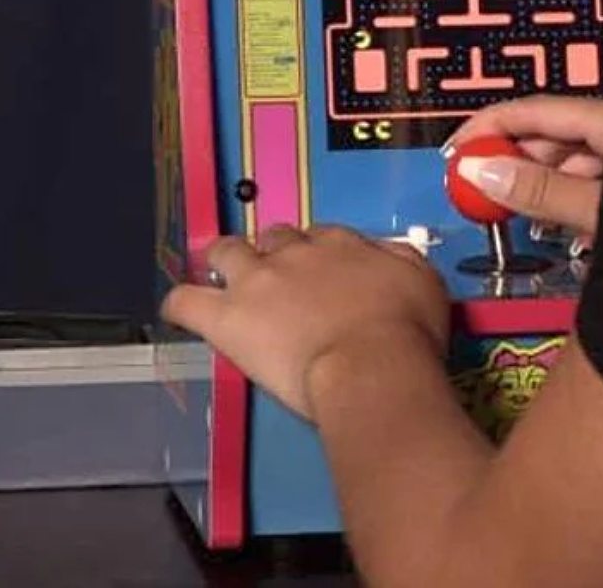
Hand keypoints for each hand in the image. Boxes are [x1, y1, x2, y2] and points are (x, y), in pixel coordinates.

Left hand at [161, 226, 449, 419]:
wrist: (371, 365)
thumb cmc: (405, 332)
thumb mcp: (424, 282)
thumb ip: (402, 261)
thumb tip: (390, 254)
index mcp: (343, 246)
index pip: (324, 236)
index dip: (319, 253)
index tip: (324, 273)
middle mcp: (297, 254)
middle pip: (275, 238)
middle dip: (274, 252)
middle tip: (281, 279)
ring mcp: (258, 282)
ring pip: (227, 252)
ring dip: (225, 261)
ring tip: (225, 277)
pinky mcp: (227, 318)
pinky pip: (186, 302)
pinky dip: (179, 303)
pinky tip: (178, 310)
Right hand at [443, 95, 602, 236]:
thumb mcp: (601, 210)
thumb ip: (542, 190)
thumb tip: (480, 171)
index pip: (531, 109)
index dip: (485, 129)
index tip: (454, 155)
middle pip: (554, 136)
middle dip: (515, 165)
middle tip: (482, 198)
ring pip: (581, 162)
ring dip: (549, 188)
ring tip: (529, 219)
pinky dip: (582, 199)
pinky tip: (575, 225)